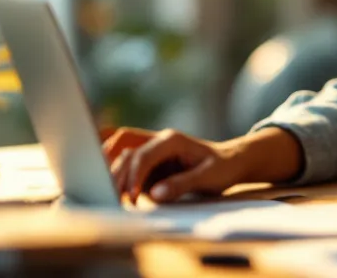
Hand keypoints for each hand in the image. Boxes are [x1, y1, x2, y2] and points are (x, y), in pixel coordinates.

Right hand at [100, 126, 302, 204]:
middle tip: (110, 195)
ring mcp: (151, 149)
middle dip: (115, 170)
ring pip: (121, 150)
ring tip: (105, 192)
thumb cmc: (222, 168)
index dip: (134, 176)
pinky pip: (125, 160)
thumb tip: (156, 195)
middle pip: (125, 146)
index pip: (143, 155)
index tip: (132, 197)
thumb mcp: (208, 178)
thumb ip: (182, 185)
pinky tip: (104, 181)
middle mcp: (158, 140)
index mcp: (172, 139)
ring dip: (110, 168)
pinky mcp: (149, 162)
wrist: (231, 161)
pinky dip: (113, 168)